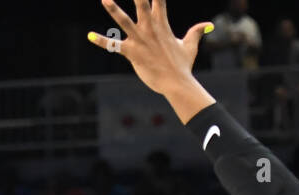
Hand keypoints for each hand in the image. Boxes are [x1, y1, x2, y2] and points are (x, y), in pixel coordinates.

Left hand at [88, 0, 212, 97]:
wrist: (177, 83)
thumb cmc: (183, 65)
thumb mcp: (190, 45)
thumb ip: (196, 32)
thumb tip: (208, 24)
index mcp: (161, 24)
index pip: (159, 0)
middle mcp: (150, 29)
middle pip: (142, 4)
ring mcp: (140, 40)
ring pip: (124, 21)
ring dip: (114, 10)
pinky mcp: (132, 53)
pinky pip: (114, 45)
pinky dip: (102, 41)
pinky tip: (90, 36)